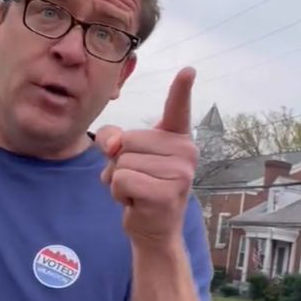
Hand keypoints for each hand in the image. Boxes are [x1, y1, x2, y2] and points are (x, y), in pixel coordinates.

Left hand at [95, 67, 198, 247]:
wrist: (153, 230)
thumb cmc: (141, 187)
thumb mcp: (125, 157)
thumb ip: (113, 139)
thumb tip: (112, 145)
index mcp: (177, 138)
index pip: (178, 109)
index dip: (181, 89)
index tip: (188, 70)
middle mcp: (185, 151)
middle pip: (128, 140)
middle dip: (120, 162)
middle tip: (137, 180)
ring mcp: (179, 173)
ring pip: (122, 161)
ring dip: (119, 180)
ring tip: (137, 191)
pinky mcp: (166, 192)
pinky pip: (122, 180)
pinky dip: (119, 193)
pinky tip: (135, 202)